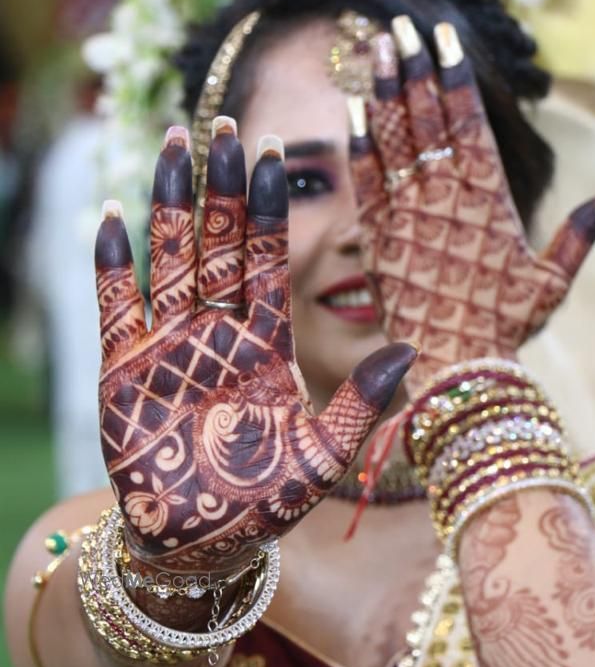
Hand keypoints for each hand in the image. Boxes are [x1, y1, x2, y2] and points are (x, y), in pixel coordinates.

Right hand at [95, 120, 414, 577]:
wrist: (200, 542)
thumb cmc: (265, 504)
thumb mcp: (324, 455)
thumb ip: (361, 402)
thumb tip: (408, 349)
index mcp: (267, 343)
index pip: (270, 260)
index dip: (271, 209)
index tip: (275, 153)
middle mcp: (219, 332)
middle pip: (220, 243)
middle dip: (223, 186)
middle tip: (225, 124)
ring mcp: (170, 344)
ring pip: (170, 257)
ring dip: (171, 202)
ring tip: (174, 144)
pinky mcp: (123, 366)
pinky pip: (116, 303)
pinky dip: (113, 263)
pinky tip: (112, 215)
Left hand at [348, 16, 594, 394]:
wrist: (455, 365)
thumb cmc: (506, 325)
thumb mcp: (552, 279)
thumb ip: (582, 232)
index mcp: (489, 197)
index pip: (469, 121)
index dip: (456, 74)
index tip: (444, 35)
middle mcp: (446, 196)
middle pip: (427, 117)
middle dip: (414, 66)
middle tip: (401, 23)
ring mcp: (407, 214)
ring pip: (393, 139)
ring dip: (383, 90)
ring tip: (376, 46)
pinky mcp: (378, 237)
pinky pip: (366, 180)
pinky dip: (359, 144)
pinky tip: (351, 109)